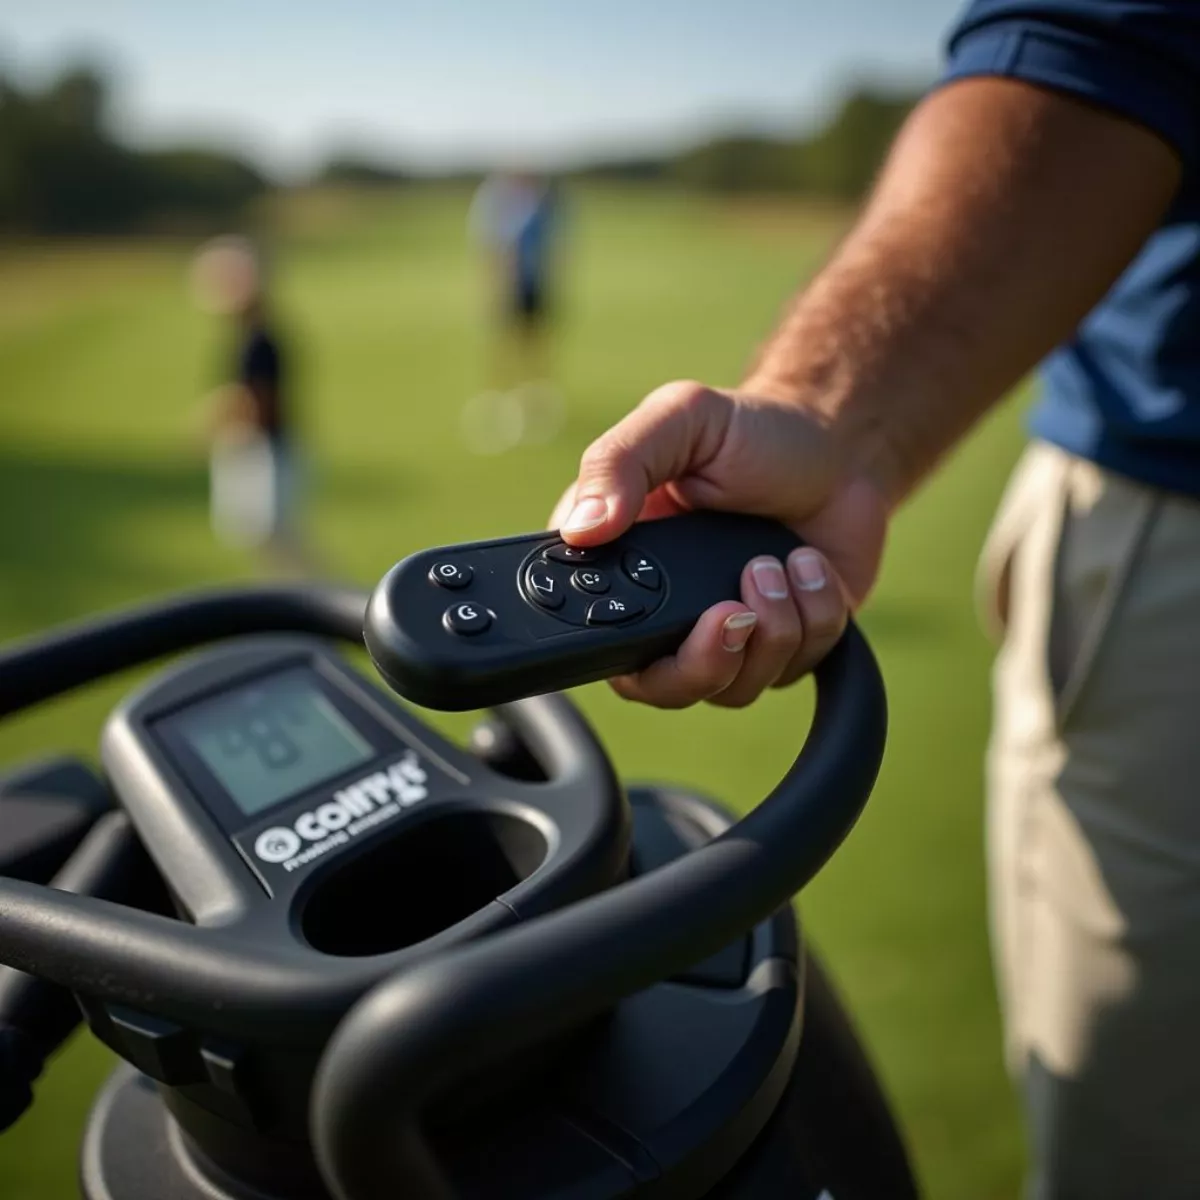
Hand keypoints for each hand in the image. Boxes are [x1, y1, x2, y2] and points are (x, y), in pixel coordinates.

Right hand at [548, 380, 887, 707]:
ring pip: (734, 690)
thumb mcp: (677, 421)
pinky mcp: (784, 646)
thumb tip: (581, 529)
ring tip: (778, 561)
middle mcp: (667, 613)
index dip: (626, 649)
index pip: (596, 642)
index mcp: (621, 567)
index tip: (669, 610)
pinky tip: (810, 566)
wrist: (837, 447)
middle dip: (706, 662)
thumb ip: (618, 463)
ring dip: (770, 629)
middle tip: (736, 610)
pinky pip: (795, 667)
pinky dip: (814, 618)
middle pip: (664, 688)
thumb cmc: (748, 432)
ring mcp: (727, 636)